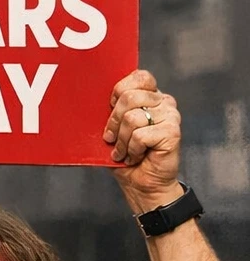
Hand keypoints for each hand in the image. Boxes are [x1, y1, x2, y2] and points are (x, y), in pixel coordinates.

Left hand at [102, 70, 182, 209]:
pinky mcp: (173, 132)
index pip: (139, 76)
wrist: (141, 184)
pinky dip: (131, 150)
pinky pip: (140, 135)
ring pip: (132, 118)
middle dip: (113, 122)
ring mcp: (171, 116)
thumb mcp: (112, 128)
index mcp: (150, 96)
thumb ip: (110, 110)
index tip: (110, 107)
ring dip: (122, 140)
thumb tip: (88, 96)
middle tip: (111, 139)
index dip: (119, 90)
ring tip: (124, 151)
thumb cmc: (124, 155)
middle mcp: (164, 102)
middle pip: (130, 96)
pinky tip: (135, 156)